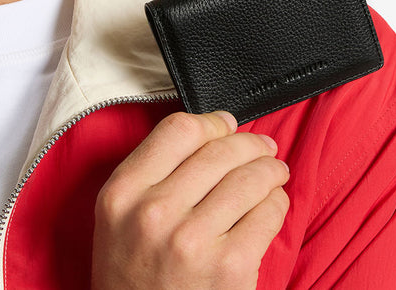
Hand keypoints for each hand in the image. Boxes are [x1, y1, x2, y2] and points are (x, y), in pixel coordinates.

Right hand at [92, 111, 289, 289]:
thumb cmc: (133, 276)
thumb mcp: (118, 216)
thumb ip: (152, 169)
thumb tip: (217, 129)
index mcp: (123, 193)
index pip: (178, 130)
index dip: (211, 122)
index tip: (226, 125)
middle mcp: (154, 213)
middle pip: (219, 150)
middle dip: (250, 143)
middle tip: (263, 147)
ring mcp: (192, 241)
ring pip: (249, 178)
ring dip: (271, 170)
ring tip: (275, 173)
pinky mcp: (229, 267)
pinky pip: (267, 214)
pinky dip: (277, 203)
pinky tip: (272, 204)